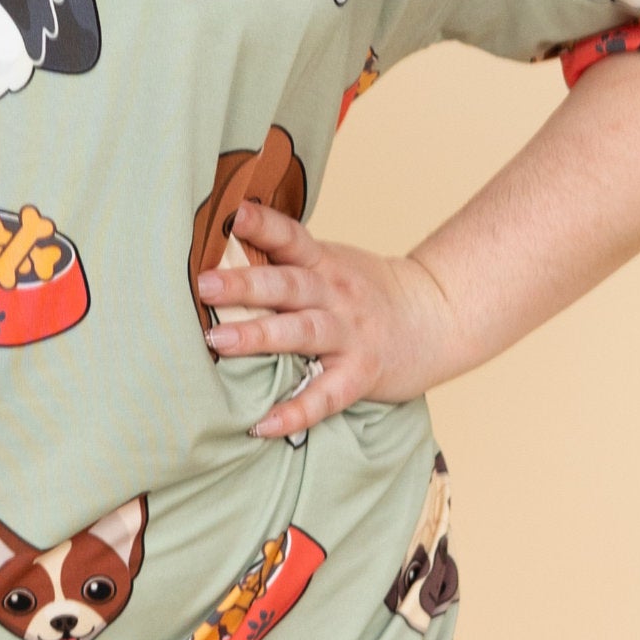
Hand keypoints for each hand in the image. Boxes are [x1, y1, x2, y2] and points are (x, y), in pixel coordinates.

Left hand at [195, 199, 455, 437]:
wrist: (437, 317)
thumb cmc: (367, 292)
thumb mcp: (334, 264)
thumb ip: (288, 260)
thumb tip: (221, 249)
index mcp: (325, 264)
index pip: (292, 238)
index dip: (264, 225)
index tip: (233, 215)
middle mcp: (336, 295)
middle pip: (288, 285)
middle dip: (245, 284)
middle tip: (203, 284)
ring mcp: (350, 335)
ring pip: (302, 332)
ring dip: (259, 336)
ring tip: (218, 341)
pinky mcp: (360, 374)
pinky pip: (325, 395)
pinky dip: (295, 411)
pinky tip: (262, 424)